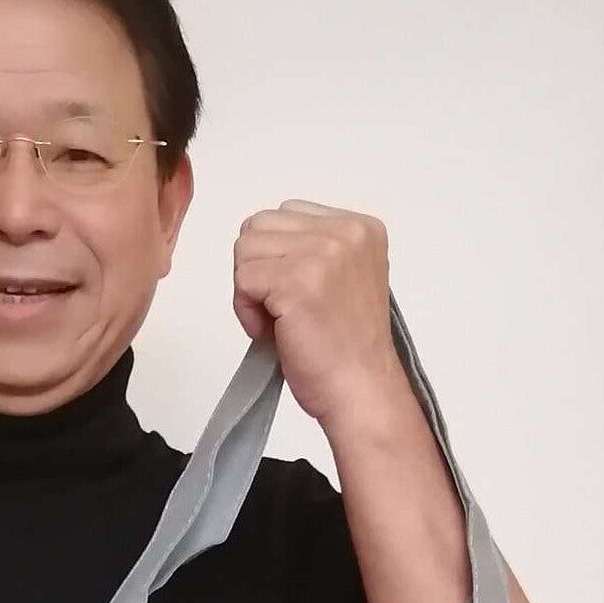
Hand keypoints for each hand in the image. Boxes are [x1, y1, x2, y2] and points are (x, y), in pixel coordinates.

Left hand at [233, 199, 396, 419]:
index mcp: (360, 227)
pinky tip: (270, 331)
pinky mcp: (296, 282)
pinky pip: (242, 280)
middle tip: (278, 309)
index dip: (275, 256)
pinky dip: (245, 310)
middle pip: (259, 226)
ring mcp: (322, 254)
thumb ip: (314, 250)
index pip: (286, 214)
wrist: (361, 389)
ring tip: (276, 321)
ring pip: (245, 249)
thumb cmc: (347, 348)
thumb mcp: (342, 278)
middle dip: (257, 268)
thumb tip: (262, 243)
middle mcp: (345, 233)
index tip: (293, 293)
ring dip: (249, 289)